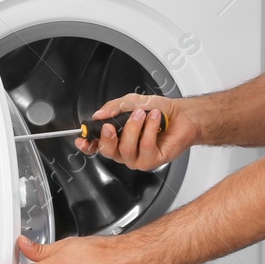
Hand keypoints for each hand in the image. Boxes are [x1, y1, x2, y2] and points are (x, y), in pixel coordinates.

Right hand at [78, 93, 200, 171]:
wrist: (182, 115)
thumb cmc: (159, 111)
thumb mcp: (132, 102)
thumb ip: (114, 107)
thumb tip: (98, 114)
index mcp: (117, 138)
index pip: (96, 146)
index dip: (87, 144)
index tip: (82, 138)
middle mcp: (125, 150)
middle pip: (108, 151)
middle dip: (108, 137)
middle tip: (112, 124)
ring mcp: (138, 158)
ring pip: (126, 149)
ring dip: (134, 128)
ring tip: (142, 114)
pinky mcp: (153, 161)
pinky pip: (145, 148)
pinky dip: (149, 130)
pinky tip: (155, 120)